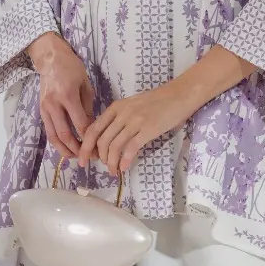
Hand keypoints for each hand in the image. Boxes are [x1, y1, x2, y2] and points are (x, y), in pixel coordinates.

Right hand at [28, 31, 93, 160]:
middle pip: (66, 135)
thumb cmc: (71, 68)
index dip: (90, 139)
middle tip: (89, 157)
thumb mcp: (85, 85)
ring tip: (77, 157)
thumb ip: (88, 108)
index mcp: (67, 96)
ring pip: (54, 137)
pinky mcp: (40, 111)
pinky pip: (48, 131)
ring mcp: (45, 108)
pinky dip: (57, 142)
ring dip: (65, 150)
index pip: (80, 125)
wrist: (50, 58)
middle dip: (78, 149)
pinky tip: (66, 148)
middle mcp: (54, 104)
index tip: (99, 148)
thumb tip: (92, 129)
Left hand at [75, 79, 194, 176]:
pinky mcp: (148, 130)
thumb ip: (120, 118)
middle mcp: (122, 114)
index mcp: (116, 107)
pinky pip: (130, 148)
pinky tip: (124, 168)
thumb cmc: (158, 101)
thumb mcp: (133, 105)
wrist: (180, 95)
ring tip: (114, 171)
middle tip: (102, 167)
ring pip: (114, 146)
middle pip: (101, 140)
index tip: (84, 158)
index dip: (86, 146)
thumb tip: (108, 139)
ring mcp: (134, 121)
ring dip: (111, 162)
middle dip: (97, 157)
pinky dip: (125, 161)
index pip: (93, 129)